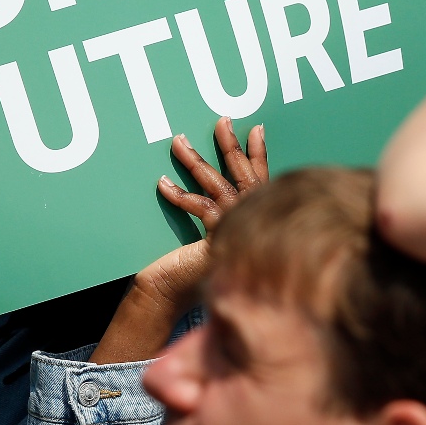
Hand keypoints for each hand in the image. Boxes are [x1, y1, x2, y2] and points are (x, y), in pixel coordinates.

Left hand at [90, 117, 268, 363]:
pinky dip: (179, 195)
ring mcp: (238, 223)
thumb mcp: (234, 240)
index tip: (254, 128)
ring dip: (195, 160)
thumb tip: (235, 201)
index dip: (258, 152)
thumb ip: (240, 219)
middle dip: (228, 144)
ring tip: (177, 142)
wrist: (219, 304)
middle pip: (241, 171)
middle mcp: (255, 215)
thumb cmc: (224, 277)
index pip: (263, 176)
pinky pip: (198, 207)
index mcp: (263, 213)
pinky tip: (162, 183)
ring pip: (215, 183)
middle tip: (220, 120)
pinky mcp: (219, 236)